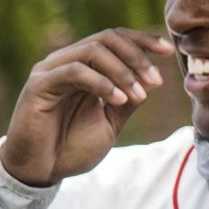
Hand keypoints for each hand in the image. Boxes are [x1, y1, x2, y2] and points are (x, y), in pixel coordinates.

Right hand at [0, 29, 174, 186]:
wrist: (42, 170)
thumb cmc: (72, 146)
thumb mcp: (111, 120)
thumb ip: (129, 98)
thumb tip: (153, 78)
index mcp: (84, 66)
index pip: (115, 39)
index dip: (143, 41)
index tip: (169, 51)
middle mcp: (66, 61)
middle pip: (106, 38)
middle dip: (137, 56)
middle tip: (156, 81)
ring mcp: (50, 70)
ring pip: (92, 50)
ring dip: (123, 72)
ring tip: (140, 96)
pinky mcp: (39, 84)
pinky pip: (75, 71)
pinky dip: (101, 83)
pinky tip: (118, 100)